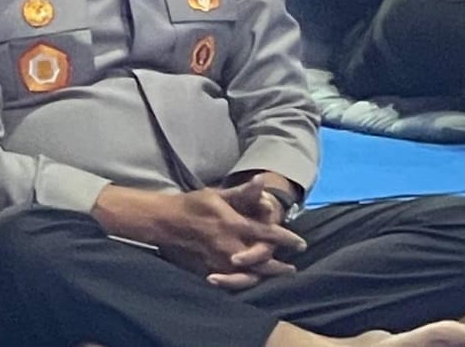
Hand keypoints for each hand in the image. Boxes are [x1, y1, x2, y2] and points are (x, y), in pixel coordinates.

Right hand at [93, 180, 303, 280]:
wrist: (164, 222)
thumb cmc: (192, 205)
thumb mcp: (217, 194)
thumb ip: (242, 192)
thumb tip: (262, 181)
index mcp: (234, 225)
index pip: (268, 234)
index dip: (287, 239)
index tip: (300, 243)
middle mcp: (231, 246)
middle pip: (264, 261)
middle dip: (280, 266)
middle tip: (292, 269)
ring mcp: (220, 262)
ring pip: (251, 275)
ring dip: (267, 276)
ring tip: (278, 277)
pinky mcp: (210, 271)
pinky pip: (233, 282)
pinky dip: (247, 283)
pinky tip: (253, 282)